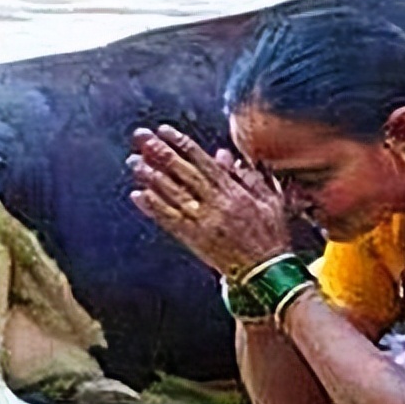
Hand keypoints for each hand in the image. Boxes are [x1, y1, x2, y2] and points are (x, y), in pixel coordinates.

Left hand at [127, 125, 290, 277]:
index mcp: (233, 191)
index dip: (181, 143)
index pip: (202, 160)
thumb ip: (247, 176)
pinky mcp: (193, 240)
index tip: (164, 130)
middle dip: (160, 152)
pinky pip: (169, 220)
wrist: (265, 273)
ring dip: (150, 176)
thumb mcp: (268, 200)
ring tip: (134, 161)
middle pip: (182, 172)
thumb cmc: (270, 236)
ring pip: (172, 194)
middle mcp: (215, 203)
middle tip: (140, 137)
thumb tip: (223, 155)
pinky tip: (138, 195)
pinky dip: (153, 207)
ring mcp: (202, 221)